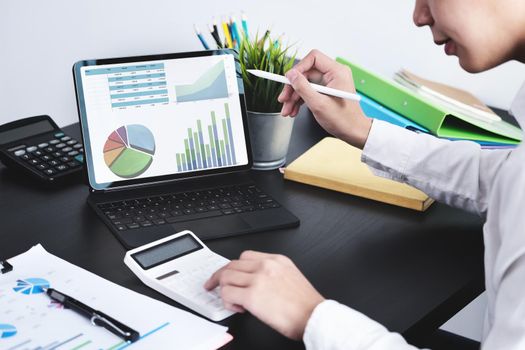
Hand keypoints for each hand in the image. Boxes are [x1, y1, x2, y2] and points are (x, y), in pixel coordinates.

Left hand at [204, 250, 324, 339]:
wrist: (315, 317)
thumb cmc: (306, 304)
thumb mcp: (290, 276)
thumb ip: (272, 274)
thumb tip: (254, 282)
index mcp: (276, 260)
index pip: (245, 256)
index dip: (233, 267)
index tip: (228, 274)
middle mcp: (266, 265)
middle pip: (232, 264)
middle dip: (220, 276)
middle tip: (214, 285)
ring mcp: (258, 279)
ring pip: (226, 277)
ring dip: (224, 289)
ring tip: (232, 300)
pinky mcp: (252, 295)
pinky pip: (227, 293)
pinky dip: (227, 301)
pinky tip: (237, 307)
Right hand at [278, 49, 371, 148]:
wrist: (354, 132)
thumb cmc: (343, 120)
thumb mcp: (318, 104)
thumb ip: (303, 87)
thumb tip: (291, 75)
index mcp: (337, 72)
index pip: (313, 58)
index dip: (298, 68)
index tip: (288, 80)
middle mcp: (334, 74)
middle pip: (306, 72)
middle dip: (293, 87)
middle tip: (283, 99)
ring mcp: (330, 82)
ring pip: (305, 83)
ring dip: (294, 96)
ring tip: (287, 110)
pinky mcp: (327, 91)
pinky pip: (309, 90)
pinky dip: (300, 100)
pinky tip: (294, 110)